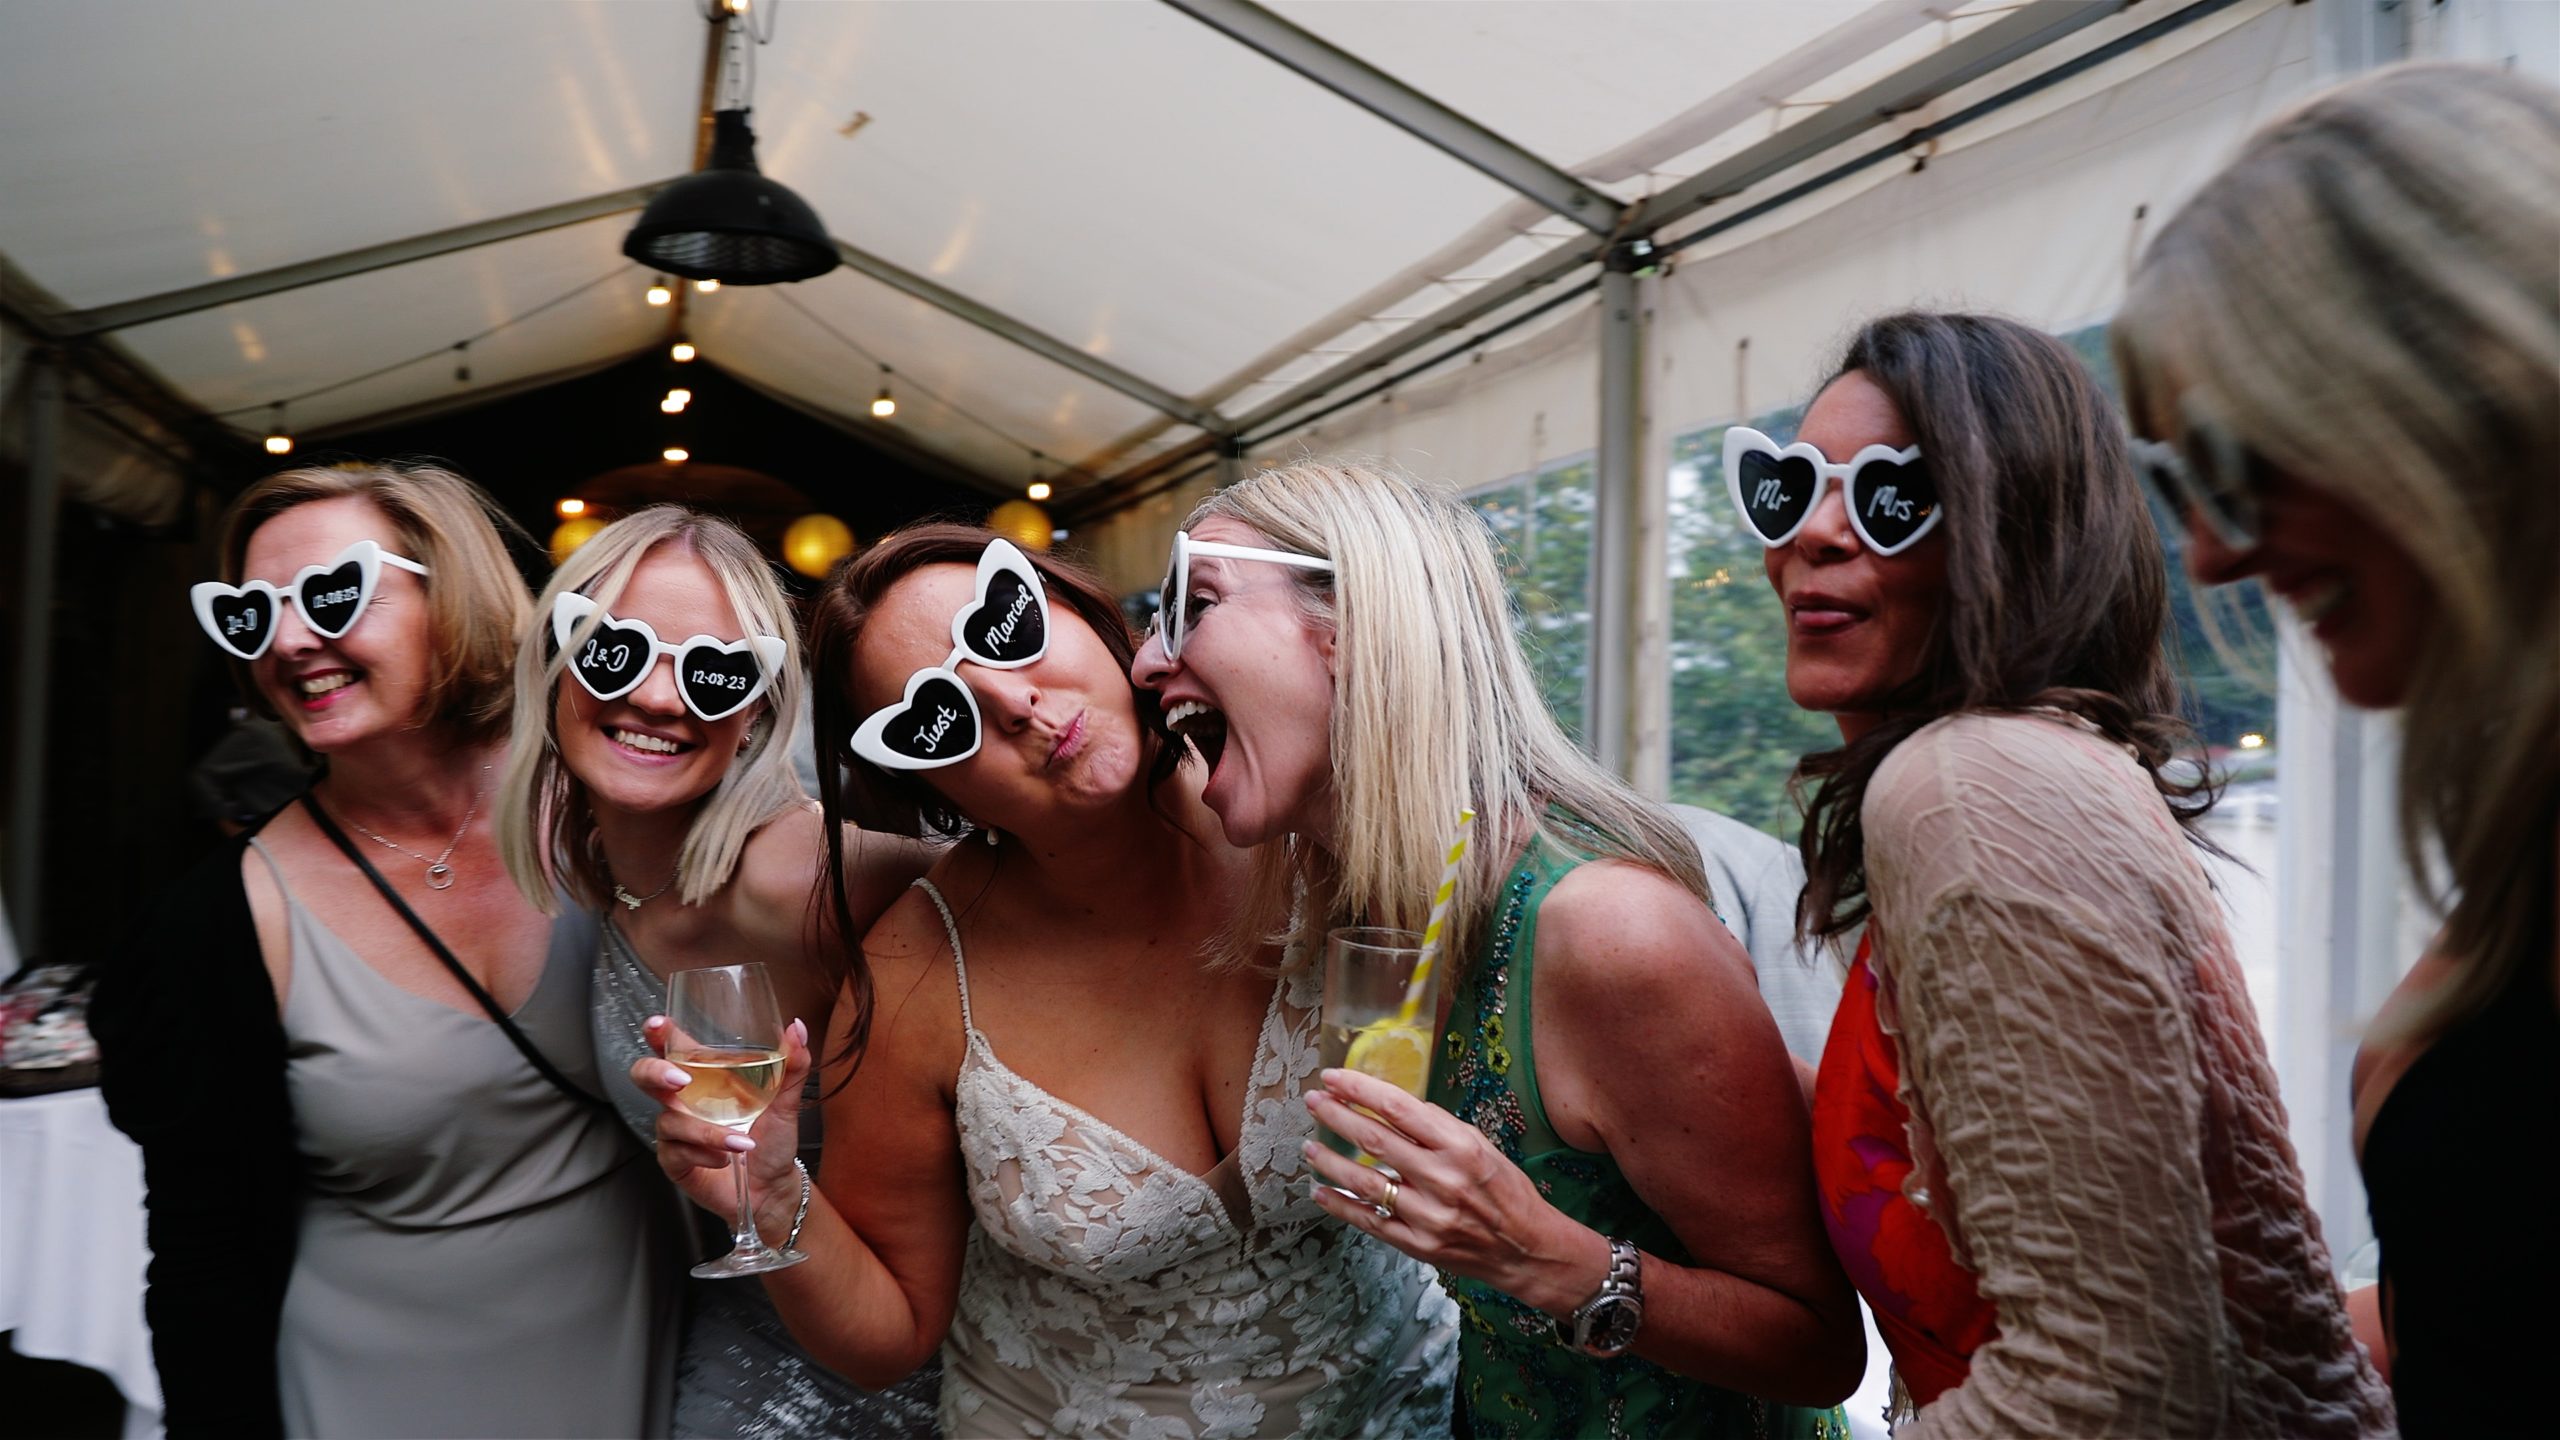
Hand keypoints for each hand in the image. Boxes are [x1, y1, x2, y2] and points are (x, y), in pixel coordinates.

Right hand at [634, 1014, 811, 1239]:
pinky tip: (725, 1159)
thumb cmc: (772, 1140)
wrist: (773, 1187)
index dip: (658, 1034)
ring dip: (707, 1132)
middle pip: (645, 1076)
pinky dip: (705, 1153)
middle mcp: (684, 1100)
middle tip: (681, 1080)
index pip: (674, 1048)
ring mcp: (676, 1130)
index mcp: (706, 1078)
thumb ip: (792, 1064)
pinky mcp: (674, 1160)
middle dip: (655, 1073)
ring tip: (743, 1143)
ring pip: (670, 1120)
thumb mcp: (786, 1101)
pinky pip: (676, 1151)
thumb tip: (798, 1028)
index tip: (657, 1024)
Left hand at [1302, 1067, 1609, 1314]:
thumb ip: (1437, 1127)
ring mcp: (1427, 1215)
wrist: (1526, 1248)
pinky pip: (1369, 1221)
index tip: (1333, 1077)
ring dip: (1330, 1160)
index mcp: (1459, 1146)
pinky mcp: (1417, 1245)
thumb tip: (1391, 1106)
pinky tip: (1320, 1190)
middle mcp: (1441, 1178)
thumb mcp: (1480, 1145)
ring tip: (1309, 1145)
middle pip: (1374, 1139)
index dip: (1359, 1088)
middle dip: (1336, 1115)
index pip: (1397, 1107)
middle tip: (1313, 1101)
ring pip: (1364, 1182)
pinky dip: (1340, 1205)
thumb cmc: (1505, 1190)